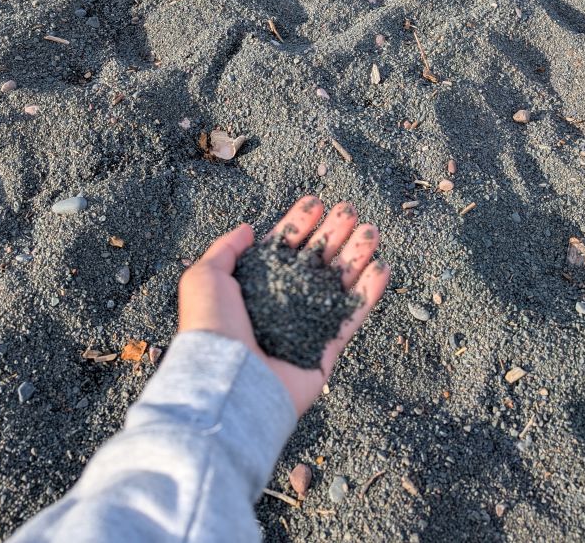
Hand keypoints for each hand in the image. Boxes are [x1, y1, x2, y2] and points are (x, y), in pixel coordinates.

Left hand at [178, 196, 389, 415]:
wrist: (227, 382)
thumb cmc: (211, 326)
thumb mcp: (204, 277)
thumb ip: (225, 250)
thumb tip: (248, 229)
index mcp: (254, 285)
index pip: (282, 247)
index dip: (299, 224)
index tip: (316, 202)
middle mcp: (281, 303)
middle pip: (314, 261)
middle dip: (332, 233)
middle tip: (350, 210)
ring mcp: (305, 326)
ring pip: (337, 284)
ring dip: (355, 256)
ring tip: (371, 231)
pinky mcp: (325, 350)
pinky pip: (351, 317)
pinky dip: (368, 293)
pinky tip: (381, 267)